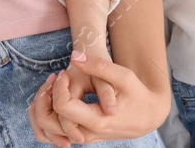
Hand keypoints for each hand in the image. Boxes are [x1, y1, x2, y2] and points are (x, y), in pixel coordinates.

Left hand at [28, 54, 169, 144]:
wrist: (148, 117)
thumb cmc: (137, 95)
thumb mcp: (123, 76)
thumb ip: (99, 66)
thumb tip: (74, 56)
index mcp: (97, 120)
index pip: (63, 107)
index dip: (59, 87)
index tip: (65, 72)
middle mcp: (87, 134)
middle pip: (50, 121)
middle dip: (46, 97)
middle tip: (56, 77)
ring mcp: (84, 138)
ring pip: (50, 129)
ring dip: (46, 107)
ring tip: (55, 86)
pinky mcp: (83, 137)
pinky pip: (58, 130)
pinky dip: (52, 114)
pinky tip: (60, 96)